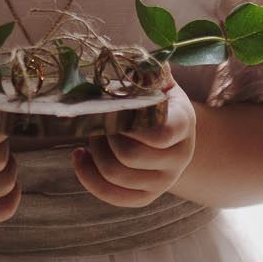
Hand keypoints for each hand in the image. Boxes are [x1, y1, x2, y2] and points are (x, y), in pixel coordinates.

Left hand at [72, 82, 196, 207]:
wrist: (172, 134)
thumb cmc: (158, 102)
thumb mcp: (159, 82)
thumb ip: (150, 72)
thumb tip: (141, 64)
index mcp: (182, 124)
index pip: (158, 136)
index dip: (128, 125)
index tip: (113, 110)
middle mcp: (178, 157)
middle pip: (129, 156)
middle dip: (103, 136)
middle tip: (96, 120)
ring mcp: (164, 181)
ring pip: (117, 176)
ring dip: (94, 154)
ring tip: (90, 136)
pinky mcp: (147, 197)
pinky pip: (113, 196)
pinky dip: (89, 178)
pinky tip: (80, 156)